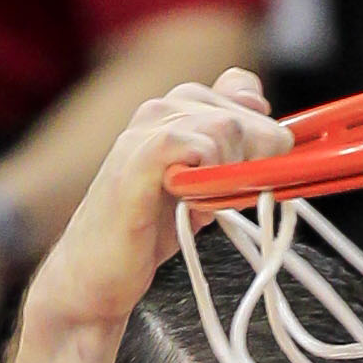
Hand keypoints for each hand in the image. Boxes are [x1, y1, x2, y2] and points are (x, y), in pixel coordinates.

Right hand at [28, 66, 287, 339]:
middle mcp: (161, 108)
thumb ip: (230, 151)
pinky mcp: (138, 157)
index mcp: (177, 109)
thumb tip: (266, 113)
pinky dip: (209, 176)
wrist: (96, 273)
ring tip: (208, 206)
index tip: (256, 170)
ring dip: (233, 174)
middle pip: (243, 113)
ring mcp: (146, 129)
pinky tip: (194, 202)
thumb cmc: (146, 231)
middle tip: (234, 199)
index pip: (242, 89)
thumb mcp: (202, 187)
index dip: (262, 129)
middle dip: (256, 162)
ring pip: (226, 128)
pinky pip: (194, 146)